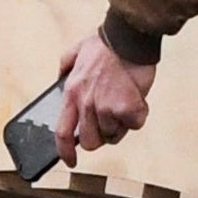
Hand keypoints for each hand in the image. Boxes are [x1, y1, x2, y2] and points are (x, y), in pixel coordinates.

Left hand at [51, 31, 154, 159]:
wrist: (129, 36)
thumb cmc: (106, 42)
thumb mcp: (75, 50)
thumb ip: (65, 66)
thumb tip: (59, 78)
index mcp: (71, 93)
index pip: (62, 133)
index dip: (65, 152)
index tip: (70, 161)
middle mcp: (86, 103)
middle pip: (91, 141)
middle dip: (101, 136)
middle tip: (110, 120)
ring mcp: (106, 107)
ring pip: (114, 134)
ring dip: (121, 123)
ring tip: (124, 100)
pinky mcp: (127, 108)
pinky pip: (134, 124)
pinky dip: (138, 115)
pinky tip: (137, 99)